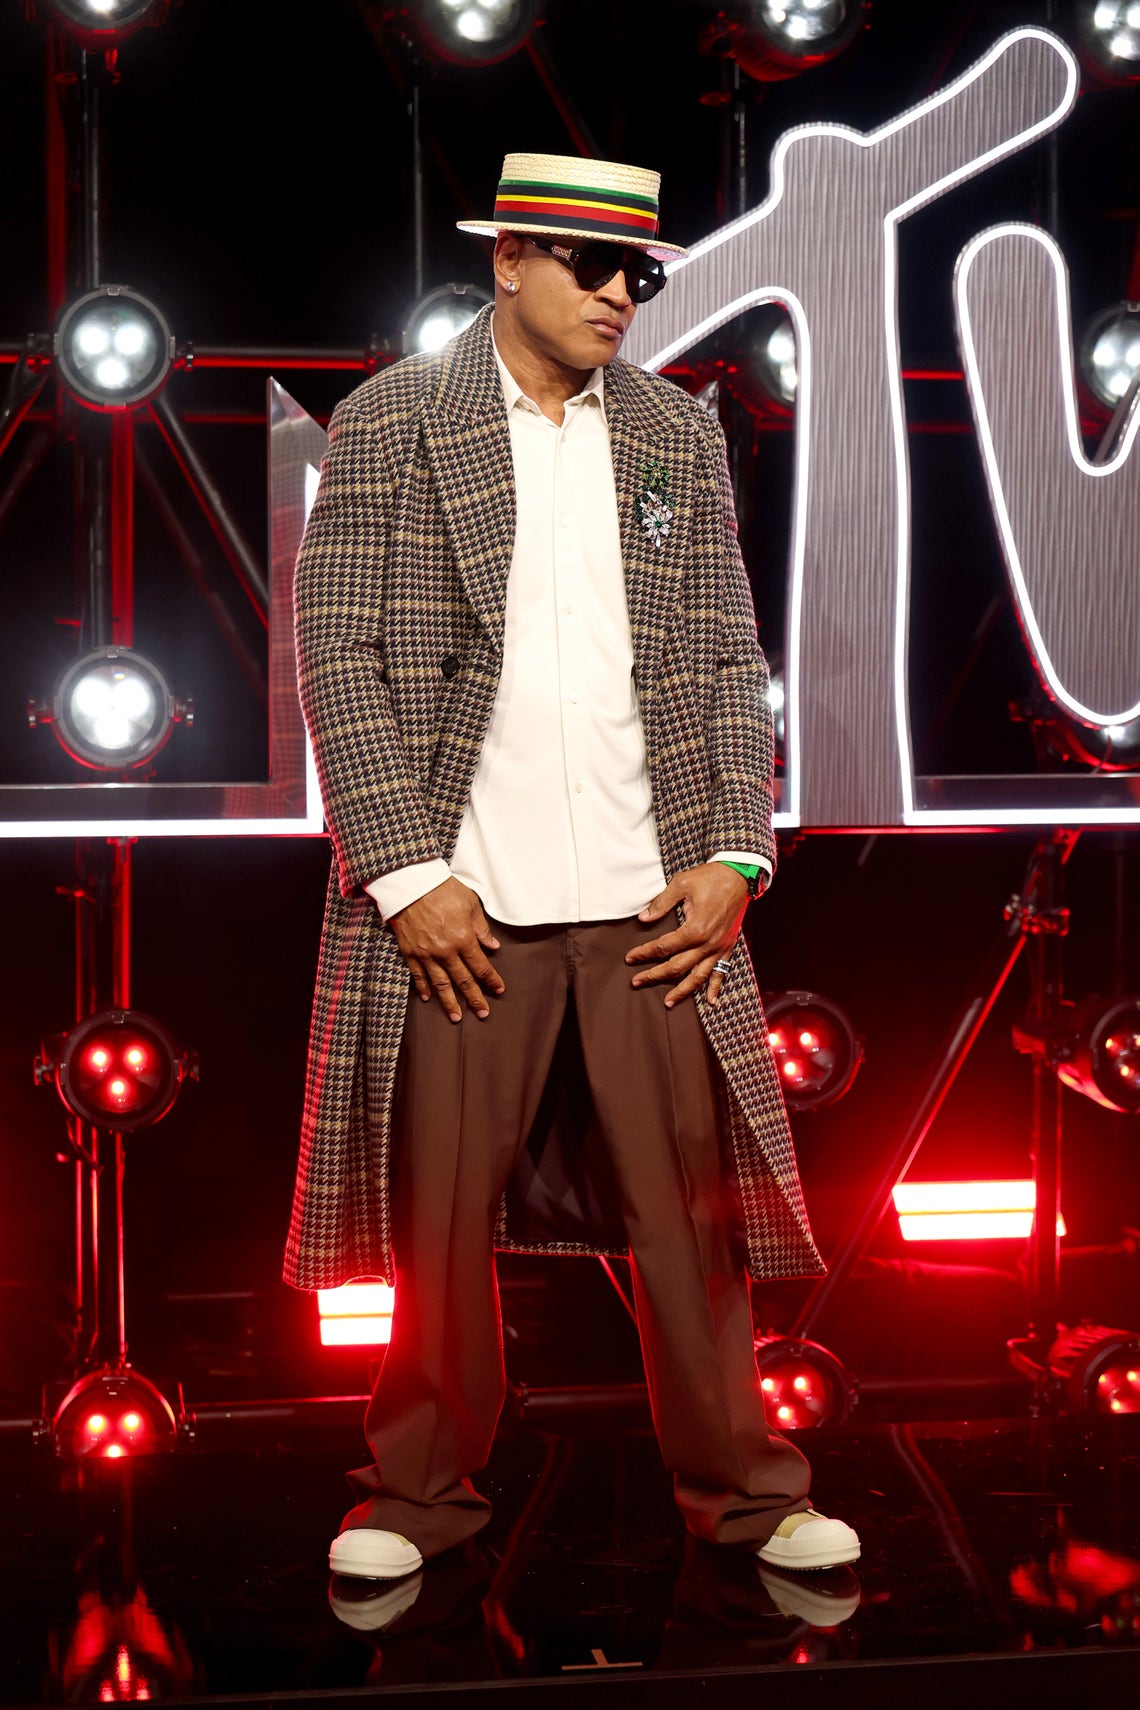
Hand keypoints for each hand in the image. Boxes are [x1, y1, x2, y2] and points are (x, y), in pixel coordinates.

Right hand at [388, 877, 504, 1021]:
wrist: (411, 883)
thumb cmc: (443, 890)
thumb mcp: (470, 904)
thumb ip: (481, 929)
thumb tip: (493, 947)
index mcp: (463, 939)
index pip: (481, 966)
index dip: (491, 980)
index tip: (499, 990)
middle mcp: (446, 952)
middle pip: (463, 981)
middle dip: (475, 999)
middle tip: (483, 1013)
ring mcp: (426, 954)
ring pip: (441, 984)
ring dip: (450, 1002)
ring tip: (457, 1017)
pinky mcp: (410, 952)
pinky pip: (418, 975)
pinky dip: (423, 988)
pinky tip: (428, 998)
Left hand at [626, 863, 748, 1007]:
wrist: (739, 876)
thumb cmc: (709, 878)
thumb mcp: (681, 884)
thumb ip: (661, 903)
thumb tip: (643, 919)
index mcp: (694, 929)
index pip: (663, 947)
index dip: (644, 953)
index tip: (630, 958)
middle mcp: (707, 944)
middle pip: (677, 967)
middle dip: (655, 975)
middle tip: (637, 981)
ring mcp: (719, 948)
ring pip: (698, 976)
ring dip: (682, 991)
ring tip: (668, 1002)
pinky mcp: (728, 947)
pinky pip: (721, 972)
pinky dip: (716, 987)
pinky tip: (710, 1001)